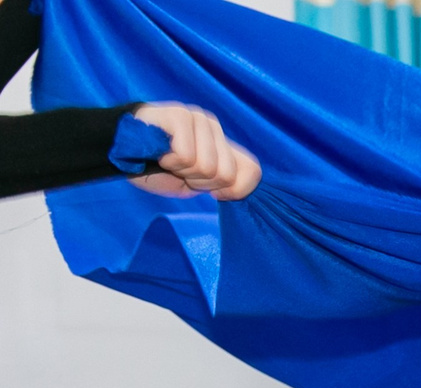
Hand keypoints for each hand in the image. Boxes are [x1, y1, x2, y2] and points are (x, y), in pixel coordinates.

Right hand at [130, 104, 261, 200]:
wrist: (119, 151)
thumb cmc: (157, 167)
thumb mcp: (195, 182)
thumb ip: (223, 182)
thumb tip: (236, 184)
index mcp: (223, 144)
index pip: (252, 170)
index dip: (235, 190)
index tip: (212, 191)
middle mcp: (214, 127)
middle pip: (225, 174)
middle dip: (200, 183)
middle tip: (180, 171)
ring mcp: (197, 118)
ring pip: (206, 166)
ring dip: (182, 171)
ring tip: (168, 160)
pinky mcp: (179, 115)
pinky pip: (186, 155)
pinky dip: (170, 162)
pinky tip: (160, 152)